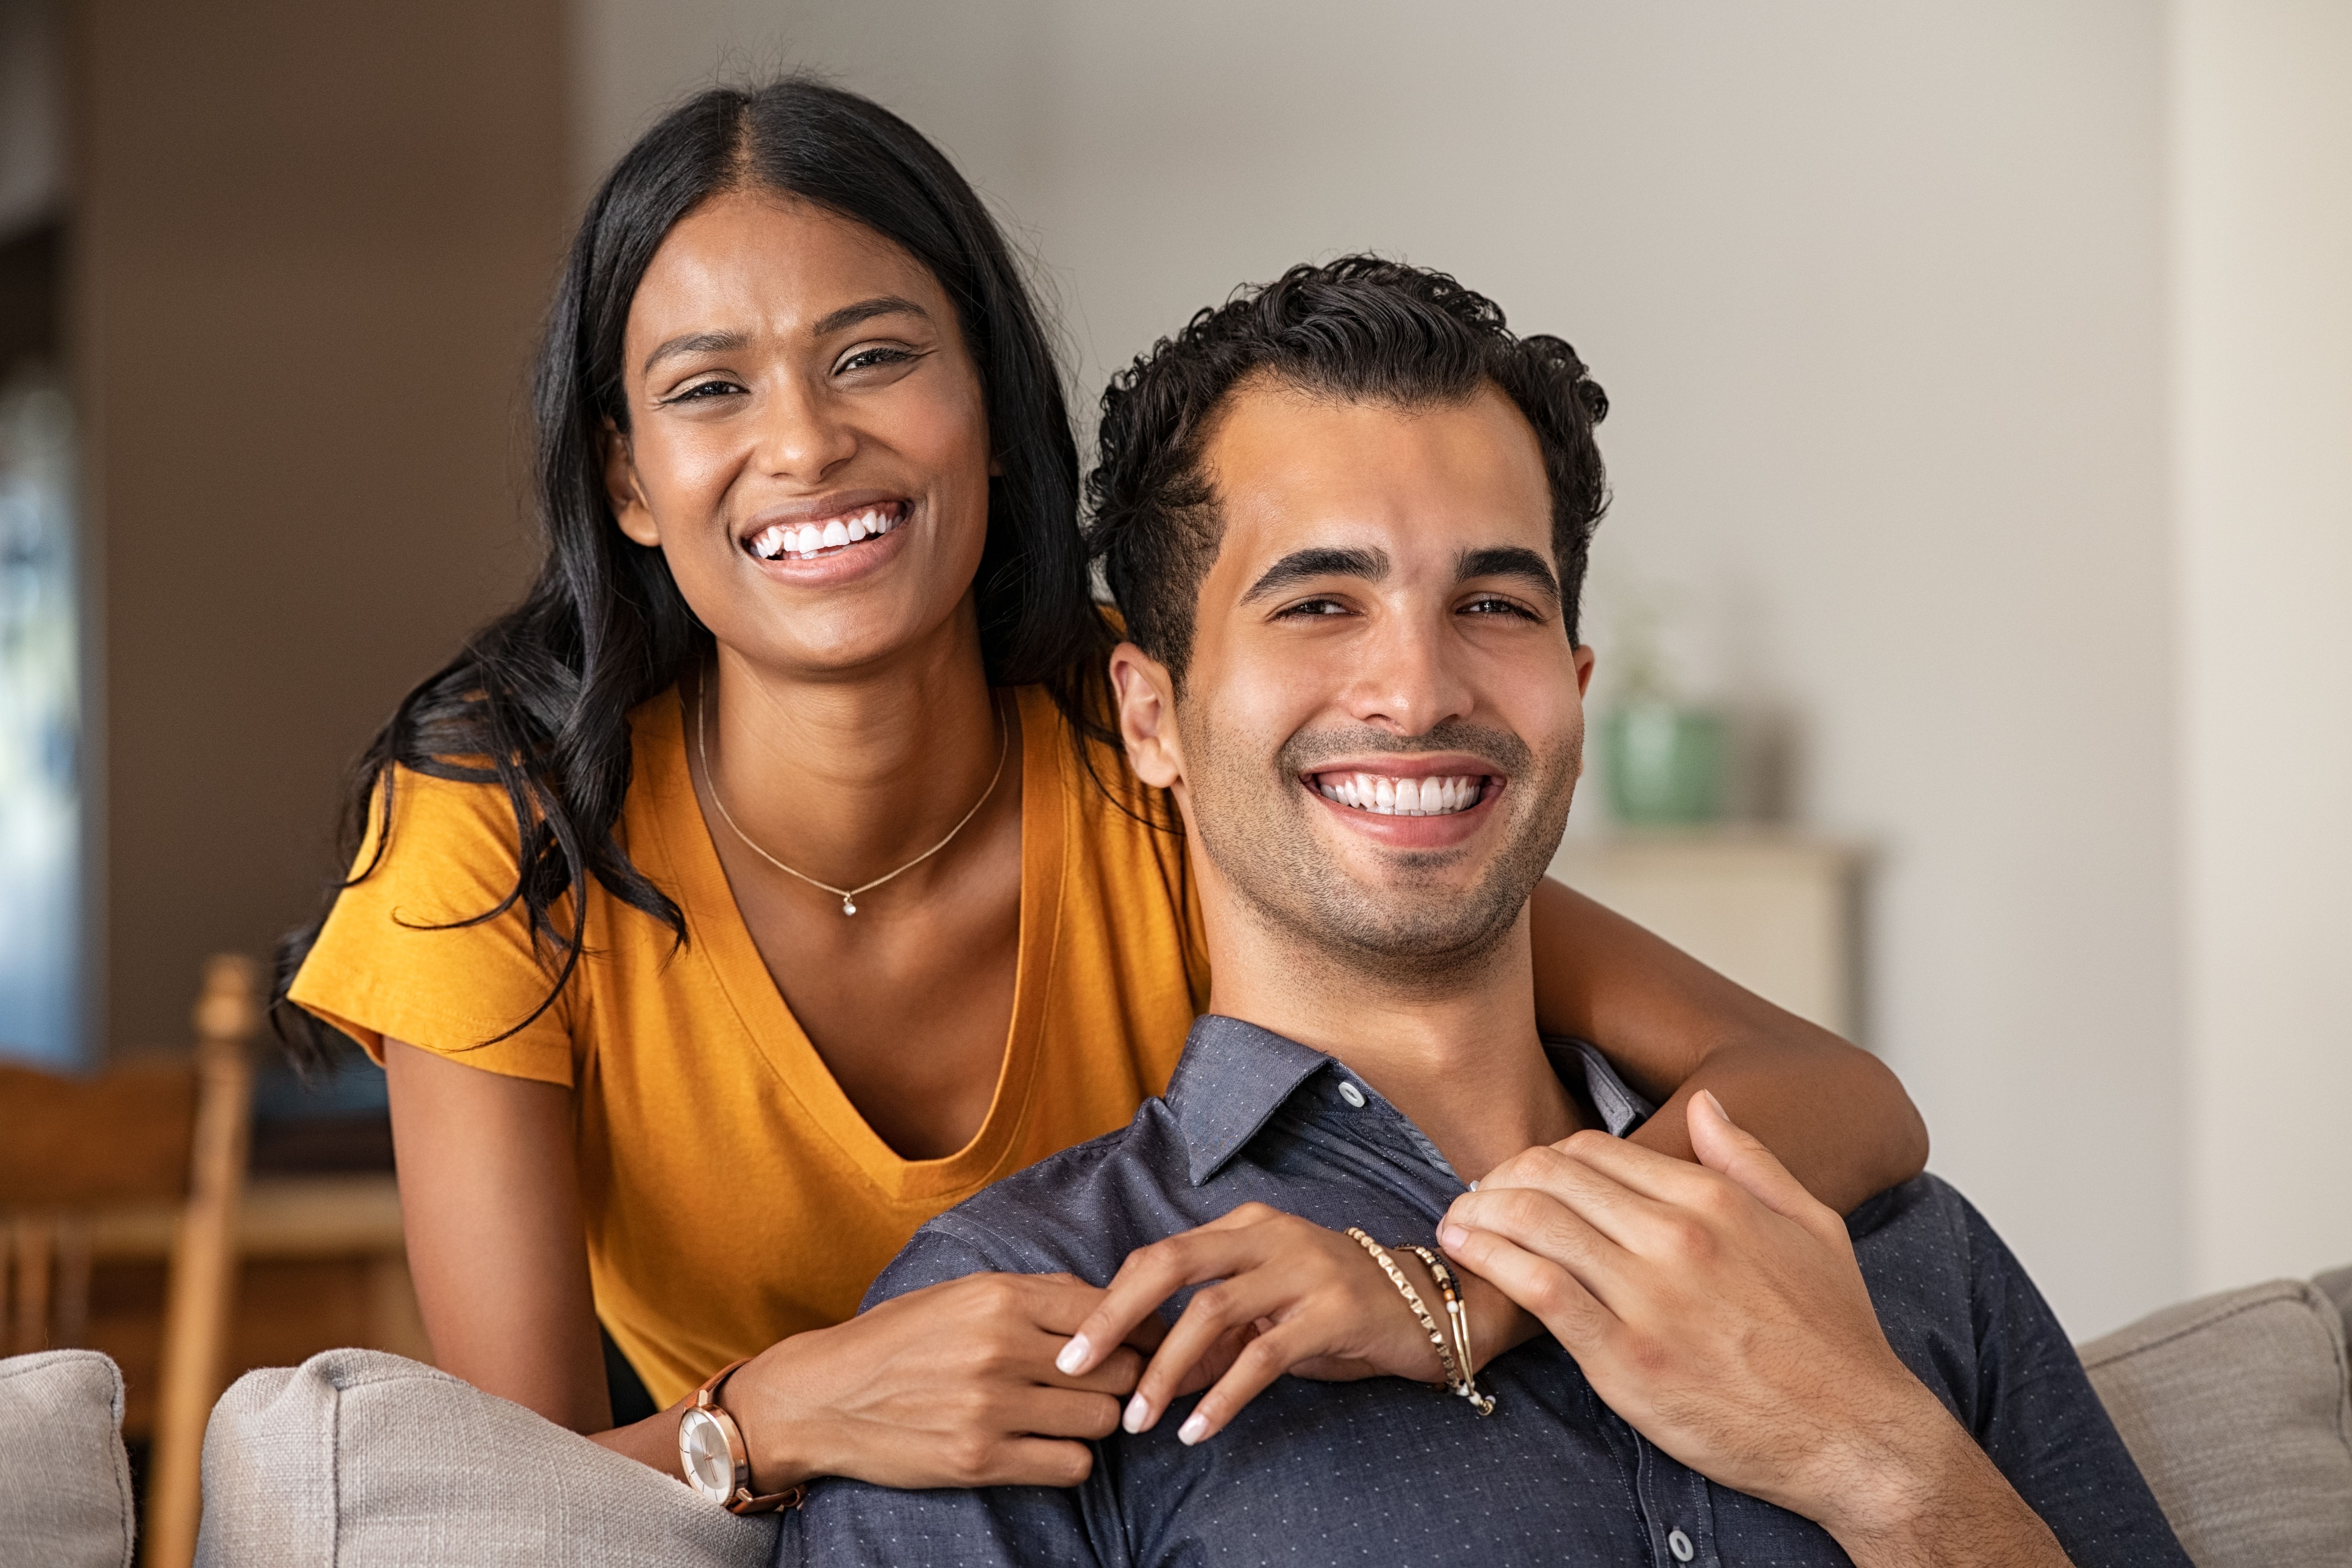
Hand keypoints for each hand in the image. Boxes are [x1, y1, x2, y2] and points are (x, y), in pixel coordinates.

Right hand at [723, 1272, 1151, 1489]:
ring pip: (1103, 1419)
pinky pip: (1072, 1464)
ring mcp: (991, 1407)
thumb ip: (1035, 1294)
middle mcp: (1001, 1347)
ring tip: (1069, 1415)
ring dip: (1096, 1420)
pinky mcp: (979, 1460)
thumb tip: (1108, 1300)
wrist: (822, 1397)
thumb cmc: (897, 1339)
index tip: (1139, 1343)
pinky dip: (1070, 1459)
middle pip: (1118, 1368)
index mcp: (999, 1296)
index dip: (1135, 1330)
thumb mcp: (961, 1293)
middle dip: (1122, 1378)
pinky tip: (1046, 1446)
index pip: (1108, 1311)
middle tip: (1105, 1385)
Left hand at [1053, 1202, 1527, 1446]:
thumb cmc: (1339, 1308)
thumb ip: (1214, 1336)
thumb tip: (1151, 1375)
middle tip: (1072, 1366)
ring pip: (1211, 1313)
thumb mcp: (1268, 1314)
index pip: (1159, 1255)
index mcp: (1245, 1226)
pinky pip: (1263, 1357)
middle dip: (1113, 1317)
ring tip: (1137, 1419)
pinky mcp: (1333, 1312)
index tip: (1074, 1346)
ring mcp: (1303, 1270)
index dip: (1111, 1300)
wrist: (1431, 1305)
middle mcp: (1269, 1235)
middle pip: (1169, 1265)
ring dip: (1165, 1371)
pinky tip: (1198, 1430)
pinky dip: (1223, 1396)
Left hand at [1438, 1092, 2055, 1559]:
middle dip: (1500, 1179)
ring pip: (1534, 1224)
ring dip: (1479, 1215)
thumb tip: (1706, 1104)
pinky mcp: (1625, 1359)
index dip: (1544, 1157)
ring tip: (1454, 1223)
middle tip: (1475, 1196)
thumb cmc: (1836, 1337)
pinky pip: (1538, 1291)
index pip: (1594, 1151)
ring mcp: (1648, 1298)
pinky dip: (1490, 1263)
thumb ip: (1752, 1160)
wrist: (1858, 1435)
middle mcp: (1675, 1237)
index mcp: (1713, 1200)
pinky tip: (1465, 1256)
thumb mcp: (1813, 1227)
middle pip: (1552, 1178)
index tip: (1521, 1175)